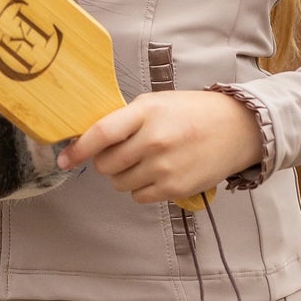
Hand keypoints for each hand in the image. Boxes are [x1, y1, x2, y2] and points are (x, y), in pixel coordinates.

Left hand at [57, 90, 262, 204]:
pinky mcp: (176, 188)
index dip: (78, 148)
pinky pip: (139, 197)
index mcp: (147, 113)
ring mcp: (165, 167)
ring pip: (120, 184)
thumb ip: (126, 119)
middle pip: (106, 164)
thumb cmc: (193, 112)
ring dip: (123, 176)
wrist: (237, 129)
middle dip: (105, 162)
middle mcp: (154, 140)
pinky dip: (140, 189)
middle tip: (119, 153)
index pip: (102, 132)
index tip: (63, 158)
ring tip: (143, 161)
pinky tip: (156, 173)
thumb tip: (92, 139)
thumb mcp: (157, 103)